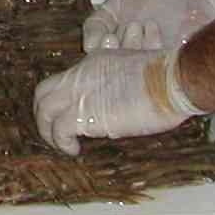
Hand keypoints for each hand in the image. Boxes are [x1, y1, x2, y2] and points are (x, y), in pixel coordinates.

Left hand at [34, 47, 202, 155]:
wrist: (171, 79)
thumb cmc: (166, 78)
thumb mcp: (133, 73)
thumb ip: (117, 85)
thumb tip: (119, 104)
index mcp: (92, 64)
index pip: (61, 80)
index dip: (58, 99)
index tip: (67, 115)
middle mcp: (80, 76)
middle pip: (43, 93)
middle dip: (43, 114)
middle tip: (54, 132)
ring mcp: (80, 93)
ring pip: (44, 111)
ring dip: (48, 131)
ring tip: (62, 146)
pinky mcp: (86, 113)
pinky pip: (59, 130)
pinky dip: (61, 143)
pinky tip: (74, 150)